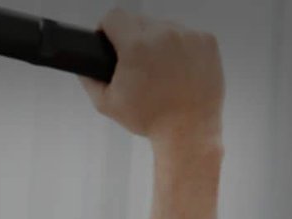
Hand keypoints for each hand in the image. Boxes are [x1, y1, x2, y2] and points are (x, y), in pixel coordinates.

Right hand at [82, 10, 223, 150]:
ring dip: (156, 41)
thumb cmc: (151, 119)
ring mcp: (189, 36)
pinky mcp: (207, 41)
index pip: (114, 16)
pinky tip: (176, 67)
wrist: (188, 129)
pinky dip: (179, 46)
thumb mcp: (107, 104)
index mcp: (136, 46)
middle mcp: (164, 34)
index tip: (109, 40)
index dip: (107, 28)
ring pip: (163, 26)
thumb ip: (89, 81)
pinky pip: (186, 34)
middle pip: (138, 20)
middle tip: (134, 63)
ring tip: (158, 68)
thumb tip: (84, 68)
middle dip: (132, 38)